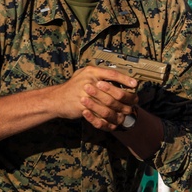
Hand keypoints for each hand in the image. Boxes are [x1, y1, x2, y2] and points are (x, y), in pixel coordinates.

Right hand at [0, 66, 138, 141]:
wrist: (56, 99)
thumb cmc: (73, 87)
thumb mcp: (85, 74)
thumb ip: (100, 74)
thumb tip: (119, 76)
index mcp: (91, 71)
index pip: (112, 74)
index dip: (125, 79)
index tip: (135, 84)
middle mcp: (89, 81)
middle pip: (113, 90)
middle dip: (125, 97)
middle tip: (133, 102)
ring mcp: (85, 94)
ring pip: (108, 104)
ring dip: (119, 109)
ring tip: (126, 112)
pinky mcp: (82, 107)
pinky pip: (99, 114)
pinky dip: (108, 118)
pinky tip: (115, 120)